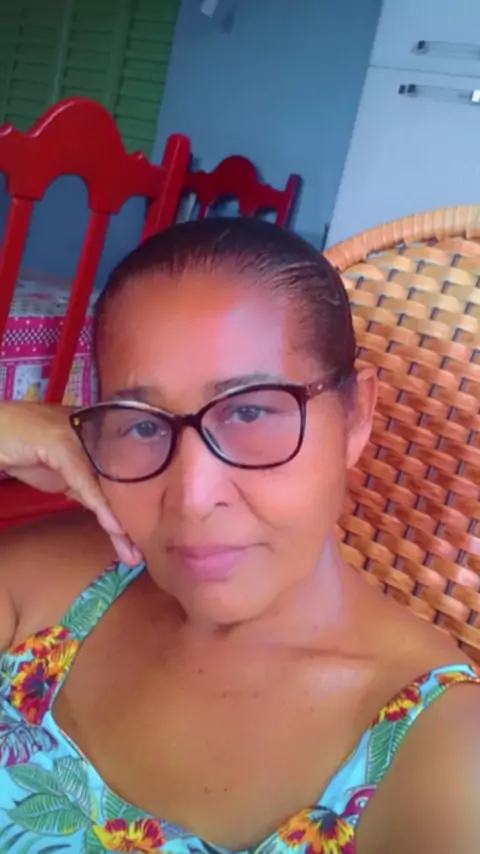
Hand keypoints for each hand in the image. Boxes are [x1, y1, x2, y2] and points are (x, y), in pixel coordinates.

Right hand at [0, 401, 141, 565]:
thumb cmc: (23, 446)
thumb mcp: (60, 473)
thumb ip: (83, 486)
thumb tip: (106, 511)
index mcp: (99, 438)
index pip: (123, 478)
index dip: (130, 511)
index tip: (139, 543)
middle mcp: (95, 433)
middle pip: (120, 483)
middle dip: (130, 521)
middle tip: (139, 555)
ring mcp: (78, 434)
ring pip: (105, 484)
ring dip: (118, 521)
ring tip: (131, 550)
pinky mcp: (59, 441)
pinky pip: (84, 479)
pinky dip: (98, 504)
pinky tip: (113, 527)